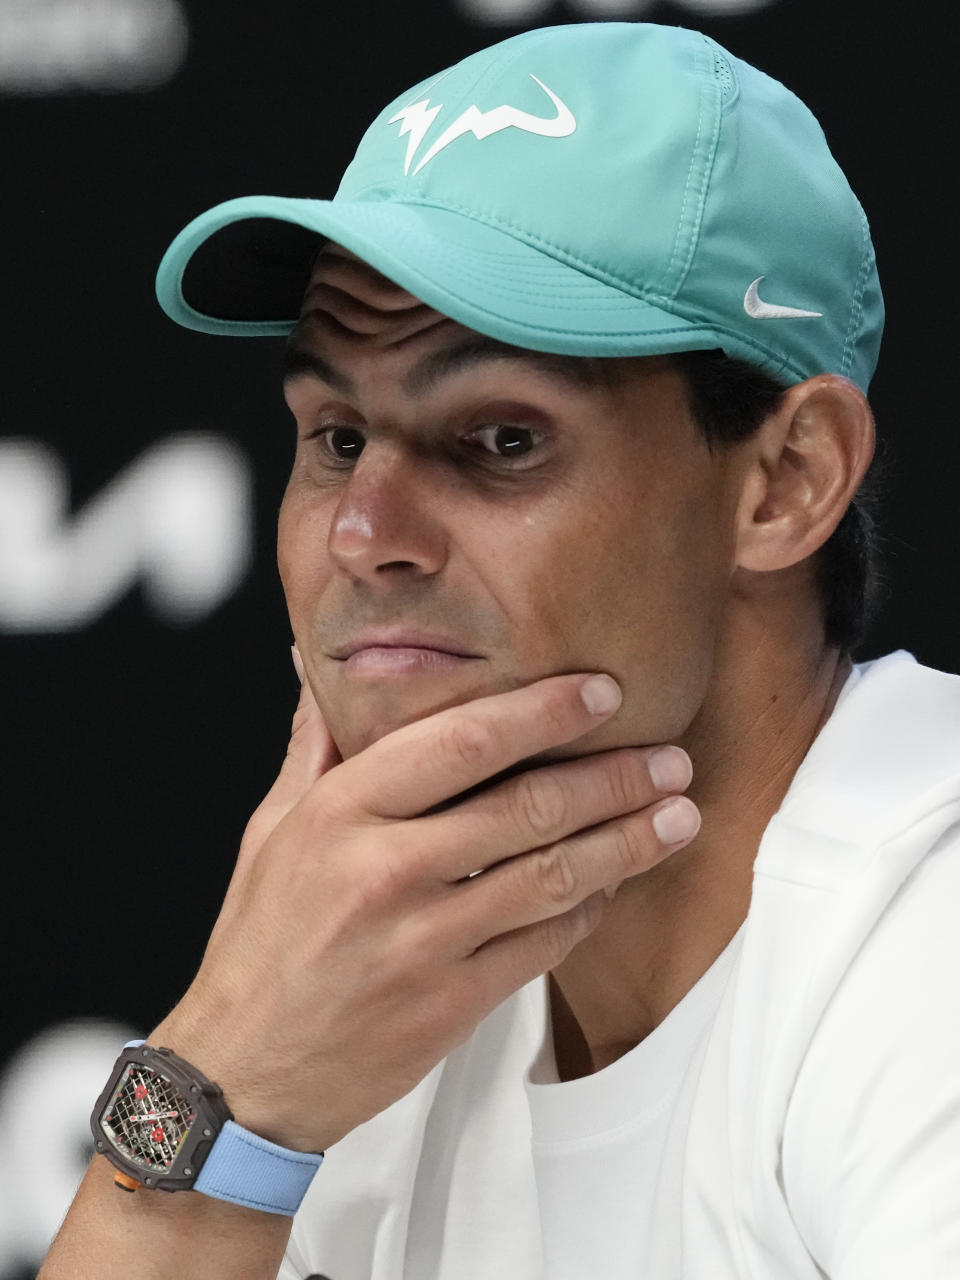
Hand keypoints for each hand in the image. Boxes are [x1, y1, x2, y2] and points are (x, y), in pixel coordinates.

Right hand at [151, 661, 698, 1152]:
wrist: (246, 1071)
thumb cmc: (260, 939)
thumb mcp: (272, 828)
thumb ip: (316, 745)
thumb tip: (317, 666)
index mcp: (342, 812)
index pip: (463, 740)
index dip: (544, 710)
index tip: (602, 691)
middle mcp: (386, 870)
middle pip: (528, 806)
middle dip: (614, 777)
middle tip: (671, 757)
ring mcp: (424, 941)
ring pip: (553, 876)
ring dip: (628, 842)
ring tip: (680, 814)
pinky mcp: (453, 1003)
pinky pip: (546, 945)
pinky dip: (591, 909)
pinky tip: (619, 882)